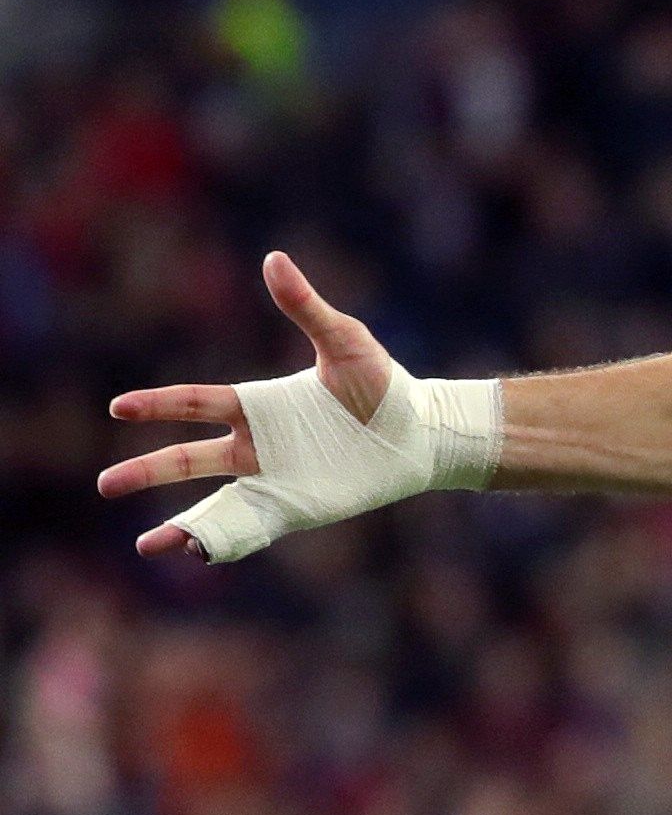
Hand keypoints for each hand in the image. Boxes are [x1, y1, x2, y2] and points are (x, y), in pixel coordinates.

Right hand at [99, 251, 487, 562]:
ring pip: (215, 505)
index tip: (117, 407)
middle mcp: (257, 446)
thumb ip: (306, 308)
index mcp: (258, 405)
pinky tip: (199, 555)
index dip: (157, 406)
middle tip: (105, 485)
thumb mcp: (345, 343)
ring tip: (145, 546)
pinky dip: (226, 543)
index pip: (194, 403)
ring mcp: (275, 480)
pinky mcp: (298, 507)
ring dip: (181, 524)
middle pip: (189, 461)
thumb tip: (273, 259)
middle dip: (148, 472)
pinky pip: (254, 529)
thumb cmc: (385, 385)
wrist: (423, 432)